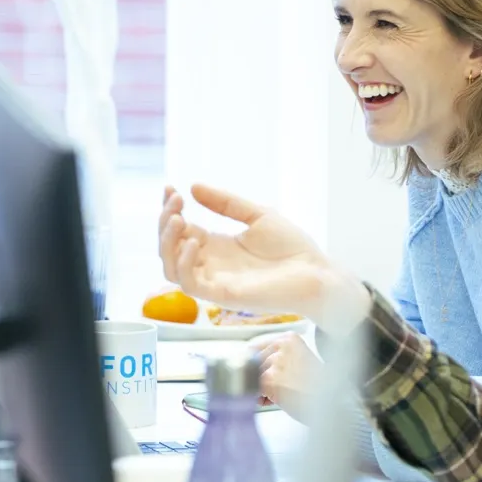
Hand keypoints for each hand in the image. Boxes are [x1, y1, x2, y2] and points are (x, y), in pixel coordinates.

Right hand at [158, 184, 369, 331]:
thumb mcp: (257, 215)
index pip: (180, 230)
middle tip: (175, 201)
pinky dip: (184, 262)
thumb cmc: (292, 248)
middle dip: (165, 222)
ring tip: (178, 219)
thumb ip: (226, 203)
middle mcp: (211, 264)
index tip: (170, 188)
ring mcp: (214, 280)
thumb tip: (193, 186)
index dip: (170, 210)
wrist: (316, 272)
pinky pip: (190, 283)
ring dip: (167, 242)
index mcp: (217, 246)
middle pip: (170, 248)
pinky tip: (195, 241)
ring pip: (171, 267)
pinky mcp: (222, 294)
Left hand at [248, 332, 323, 423]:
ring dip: (260, 389)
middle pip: (253, 363)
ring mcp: (275, 362)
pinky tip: (275, 401)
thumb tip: (253, 367)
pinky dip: (261, 399)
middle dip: (259, 378)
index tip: (253, 372)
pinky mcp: (270, 379)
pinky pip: (255, 390)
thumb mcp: (300, 360)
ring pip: (253, 377)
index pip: (256, 347)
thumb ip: (279, 358)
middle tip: (273, 389)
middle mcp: (281, 346)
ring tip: (277, 396)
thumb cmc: (319, 385)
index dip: (255, 364)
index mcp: (290, 338)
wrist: (330, 400)